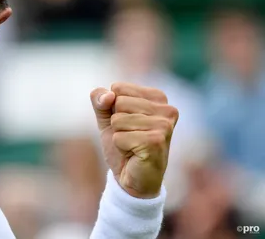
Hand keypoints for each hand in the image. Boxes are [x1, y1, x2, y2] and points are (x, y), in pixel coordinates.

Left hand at [90, 83, 178, 198]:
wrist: (133, 179)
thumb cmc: (123, 145)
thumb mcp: (107, 118)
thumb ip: (100, 100)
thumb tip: (108, 96)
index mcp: (158, 97)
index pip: (118, 88)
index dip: (114, 108)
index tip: (128, 124)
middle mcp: (167, 109)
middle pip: (118, 102)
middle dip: (116, 122)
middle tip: (130, 137)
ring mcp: (164, 126)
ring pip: (118, 120)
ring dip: (118, 135)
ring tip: (133, 145)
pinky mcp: (156, 142)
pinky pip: (119, 137)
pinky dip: (120, 147)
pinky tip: (134, 154)